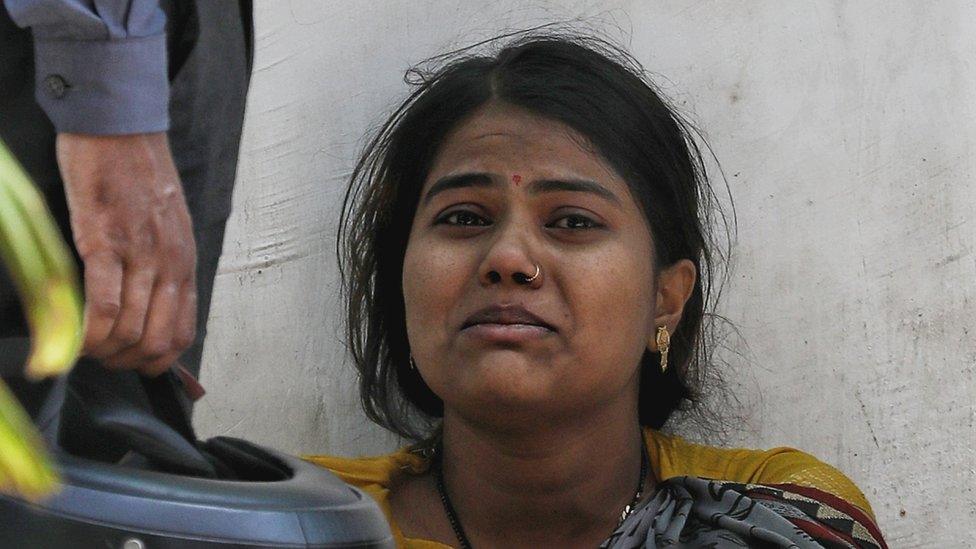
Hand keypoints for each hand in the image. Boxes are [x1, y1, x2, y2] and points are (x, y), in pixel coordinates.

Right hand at [56, 133, 196, 376]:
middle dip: (126, 362)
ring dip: (105, 352)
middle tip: (101, 358)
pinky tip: (75, 337)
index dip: (157, 360)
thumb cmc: (138, 176)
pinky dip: (89, 332)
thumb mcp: (168, 227)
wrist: (119, 127)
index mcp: (185, 262)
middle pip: (156, 341)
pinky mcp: (104, 241)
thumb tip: (150, 307)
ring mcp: (139, 255)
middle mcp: (169, 264)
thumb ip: (162, 266)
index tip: (131, 361)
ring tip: (85, 348)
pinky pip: (105, 304)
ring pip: (131, 330)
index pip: (183, 333)